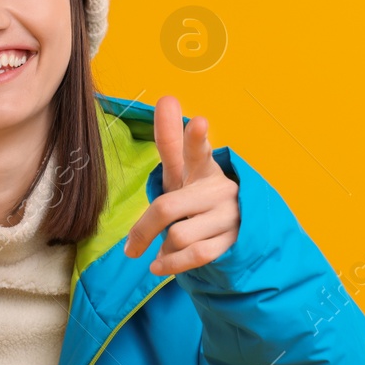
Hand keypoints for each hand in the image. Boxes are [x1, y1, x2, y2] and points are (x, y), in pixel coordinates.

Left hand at [123, 95, 240, 274]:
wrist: (235, 232)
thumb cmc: (197, 196)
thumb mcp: (182, 172)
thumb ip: (170, 141)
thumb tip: (167, 97)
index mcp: (203, 167)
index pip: (197, 150)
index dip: (195, 137)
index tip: (198, 121)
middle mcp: (218, 189)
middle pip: (167, 207)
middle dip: (144, 230)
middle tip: (129, 248)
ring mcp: (228, 215)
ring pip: (178, 235)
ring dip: (164, 248)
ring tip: (166, 249)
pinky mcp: (233, 240)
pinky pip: (195, 255)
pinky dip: (172, 264)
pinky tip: (159, 266)